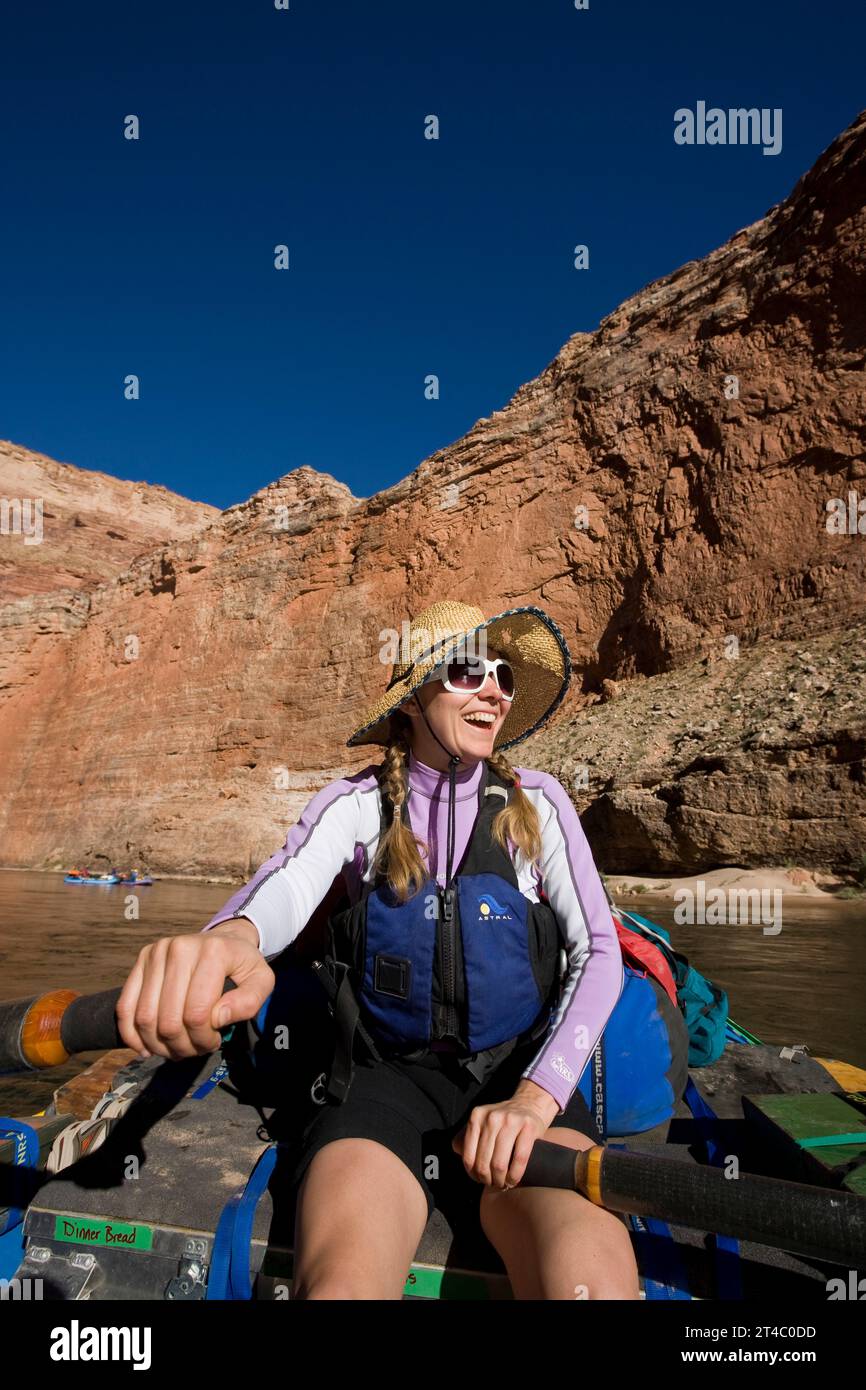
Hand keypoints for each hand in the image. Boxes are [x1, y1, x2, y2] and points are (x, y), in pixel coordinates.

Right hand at [116, 923, 274, 1061]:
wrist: (224, 940)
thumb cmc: (242, 966)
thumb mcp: (262, 980)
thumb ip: (249, 1002)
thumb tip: (216, 1019)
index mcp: (212, 952)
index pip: (197, 1013)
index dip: (203, 1038)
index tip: (214, 1040)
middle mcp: (180, 948)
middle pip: (169, 1019)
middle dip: (182, 1046)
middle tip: (194, 1049)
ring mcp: (157, 952)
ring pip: (145, 1017)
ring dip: (158, 1045)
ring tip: (175, 1049)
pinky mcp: (141, 959)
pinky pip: (125, 1006)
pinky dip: (132, 1035)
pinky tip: (146, 1048)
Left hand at [452, 1090, 554, 1190]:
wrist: (529, 1103)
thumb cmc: (503, 1121)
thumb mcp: (482, 1121)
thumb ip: (469, 1135)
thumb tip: (458, 1150)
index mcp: (476, 1116)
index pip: (468, 1155)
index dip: (473, 1174)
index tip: (480, 1180)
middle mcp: (491, 1117)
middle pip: (484, 1162)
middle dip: (488, 1180)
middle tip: (494, 1185)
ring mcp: (511, 1120)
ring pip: (499, 1163)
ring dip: (501, 1181)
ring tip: (503, 1184)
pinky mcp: (528, 1126)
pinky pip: (519, 1159)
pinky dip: (515, 1175)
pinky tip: (513, 1180)